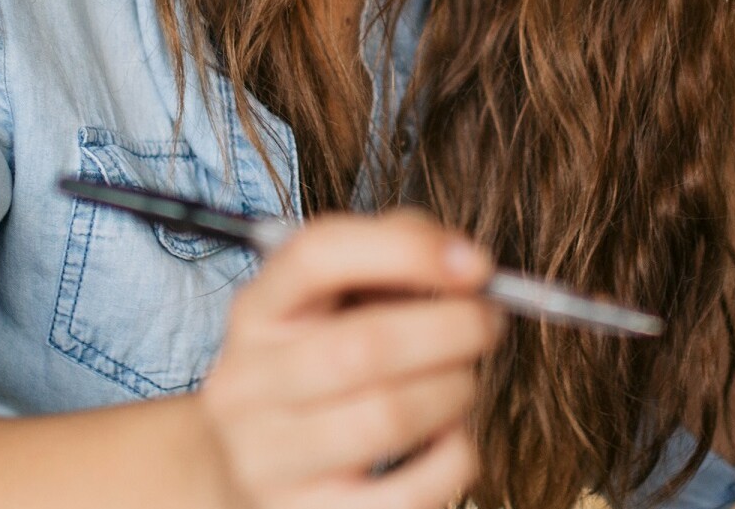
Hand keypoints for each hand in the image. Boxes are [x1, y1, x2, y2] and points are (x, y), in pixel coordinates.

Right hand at [188, 210, 502, 508]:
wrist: (246, 470)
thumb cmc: (317, 370)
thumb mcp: (330, 303)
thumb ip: (392, 257)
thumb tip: (465, 265)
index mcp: (256, 313)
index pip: (316, 257)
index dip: (407, 251)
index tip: (476, 265)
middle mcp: (246, 384)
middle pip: (365, 345)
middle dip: (454, 329)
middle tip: (488, 324)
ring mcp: (267, 460)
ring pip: (391, 416)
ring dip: (456, 391)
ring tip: (462, 381)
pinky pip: (412, 492)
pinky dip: (455, 457)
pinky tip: (449, 438)